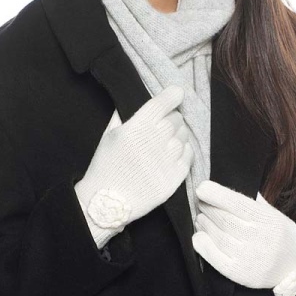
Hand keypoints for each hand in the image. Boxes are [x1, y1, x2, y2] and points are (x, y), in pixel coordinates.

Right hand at [75, 85, 192, 247]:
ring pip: (184, 135)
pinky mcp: (176, 176)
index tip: (176, 93)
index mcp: (138, 126)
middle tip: (162, 125)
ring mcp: (168, 158)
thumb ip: (124, 115)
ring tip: (164, 142)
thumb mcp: (109, 135)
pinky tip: (171, 155)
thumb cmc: (106, 166)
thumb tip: (136, 98)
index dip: (173, 94)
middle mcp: (156, 139)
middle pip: (176, 118)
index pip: (164, 102)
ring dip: (177, 134)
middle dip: (171, 118)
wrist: (108, 201)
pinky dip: (183, 151)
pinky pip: (189, 154)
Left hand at [192, 180, 295, 295]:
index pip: (237, 204)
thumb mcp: (272, 212)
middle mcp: (260, 239)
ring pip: (219, 237)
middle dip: (208, 208)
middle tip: (201, 202)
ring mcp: (250, 258)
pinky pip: (217, 260)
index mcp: (268, 219)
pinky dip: (204, 247)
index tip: (201, 188)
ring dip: (204, 224)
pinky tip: (198, 237)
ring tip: (201, 217)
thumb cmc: (279, 232)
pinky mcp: (242, 275)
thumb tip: (222, 188)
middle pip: (225, 220)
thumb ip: (251, 200)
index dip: (216, 194)